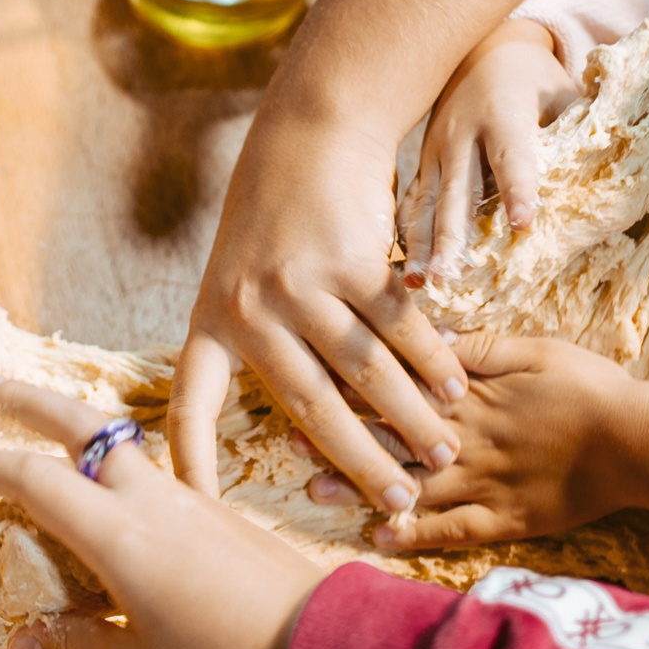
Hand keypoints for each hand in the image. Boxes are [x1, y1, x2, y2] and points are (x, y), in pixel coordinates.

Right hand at [0, 379, 323, 648]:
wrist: (320, 638)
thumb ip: (73, 645)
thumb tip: (20, 640)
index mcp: (116, 534)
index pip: (31, 478)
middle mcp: (147, 498)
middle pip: (75, 424)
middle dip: (22, 400)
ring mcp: (183, 496)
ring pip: (114, 440)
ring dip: (67, 425)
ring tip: (34, 428)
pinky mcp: (209, 506)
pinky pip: (145, 469)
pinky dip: (107, 462)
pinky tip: (101, 486)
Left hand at [176, 111, 465, 515]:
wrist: (309, 134)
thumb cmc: (276, 218)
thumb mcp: (240, 279)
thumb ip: (258, 344)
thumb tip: (295, 427)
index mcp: (213, 322)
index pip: (192, 407)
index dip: (193, 463)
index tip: (199, 514)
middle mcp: (250, 310)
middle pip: (310, 407)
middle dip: (361, 461)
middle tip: (399, 502)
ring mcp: (300, 285)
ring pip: (365, 371)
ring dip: (411, 417)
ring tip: (444, 451)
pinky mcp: (349, 261)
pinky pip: (398, 325)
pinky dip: (432, 359)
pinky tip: (456, 387)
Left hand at [306, 333, 648, 549]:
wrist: (639, 442)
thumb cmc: (592, 388)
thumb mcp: (535, 349)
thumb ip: (478, 346)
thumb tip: (427, 336)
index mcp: (472, 396)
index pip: (400, 389)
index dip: (351, 386)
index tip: (307, 378)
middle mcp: (468, 440)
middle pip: (392, 438)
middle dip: (338, 436)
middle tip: (286, 438)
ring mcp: (484, 484)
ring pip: (409, 485)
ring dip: (359, 487)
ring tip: (314, 489)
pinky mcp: (505, 521)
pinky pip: (450, 532)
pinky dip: (413, 534)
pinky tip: (378, 536)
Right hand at [396, 21, 582, 274]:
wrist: (481, 50)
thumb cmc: (533, 79)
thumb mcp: (561, 92)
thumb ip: (579, 129)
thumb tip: (616, 170)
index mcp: (502, 111)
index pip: (512, 155)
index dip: (518, 189)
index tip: (524, 223)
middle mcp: (461, 133)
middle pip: (458, 192)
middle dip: (451, 236)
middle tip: (449, 276)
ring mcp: (436, 150)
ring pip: (427, 204)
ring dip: (424, 246)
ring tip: (423, 284)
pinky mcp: (423, 163)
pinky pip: (413, 204)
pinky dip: (409, 237)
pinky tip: (410, 272)